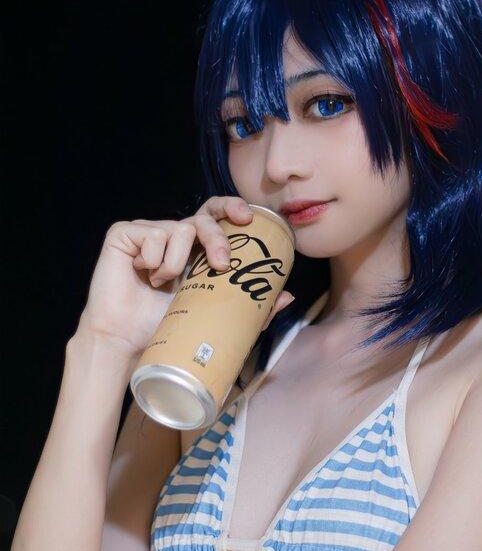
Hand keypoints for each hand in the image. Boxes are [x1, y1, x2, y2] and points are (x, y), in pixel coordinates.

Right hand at [75, 195, 293, 358]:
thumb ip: (250, 305)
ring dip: (176, 262)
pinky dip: (152, 259)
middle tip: (222, 264)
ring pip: (178, 229)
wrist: (127, 341)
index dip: (230, 208)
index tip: (247, 218)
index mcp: (194, 249)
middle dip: (218, 236)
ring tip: (162, 284)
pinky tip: (142, 275)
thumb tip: (288, 296)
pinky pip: (151, 234)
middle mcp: (172, 236)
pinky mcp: (124, 234)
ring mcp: (148, 232)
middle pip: (203, 218)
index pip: (215, 217)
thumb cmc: (165, 328)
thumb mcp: (215, 315)